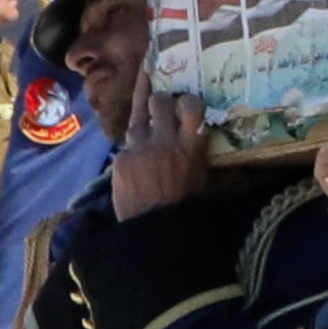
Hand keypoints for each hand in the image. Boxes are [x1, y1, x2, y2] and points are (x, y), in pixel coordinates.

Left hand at [108, 92, 208, 219]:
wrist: (156, 229)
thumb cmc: (188, 208)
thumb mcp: (204, 180)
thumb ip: (199, 156)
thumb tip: (206, 142)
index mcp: (191, 147)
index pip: (191, 107)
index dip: (189, 100)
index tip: (187, 100)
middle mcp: (165, 140)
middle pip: (159, 102)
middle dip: (160, 99)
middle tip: (162, 102)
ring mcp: (140, 147)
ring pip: (137, 116)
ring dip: (142, 115)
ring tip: (145, 115)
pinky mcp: (121, 159)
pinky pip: (126, 147)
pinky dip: (131, 152)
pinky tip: (135, 162)